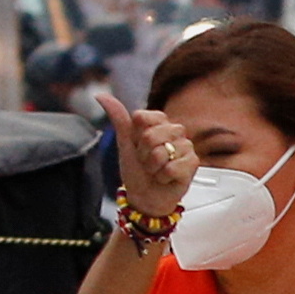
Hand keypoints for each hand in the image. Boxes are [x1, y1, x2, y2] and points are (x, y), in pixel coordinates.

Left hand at [101, 94, 196, 221]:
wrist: (145, 198)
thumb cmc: (136, 172)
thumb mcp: (125, 144)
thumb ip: (118, 118)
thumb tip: (101, 95)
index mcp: (159, 123)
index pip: (142, 117)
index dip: (135, 136)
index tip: (138, 147)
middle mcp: (175, 131)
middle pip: (151, 135)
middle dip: (144, 154)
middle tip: (147, 163)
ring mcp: (186, 146)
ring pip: (162, 152)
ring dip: (153, 168)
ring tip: (157, 171)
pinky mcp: (193, 162)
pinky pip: (172, 167)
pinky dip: (163, 177)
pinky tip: (166, 178)